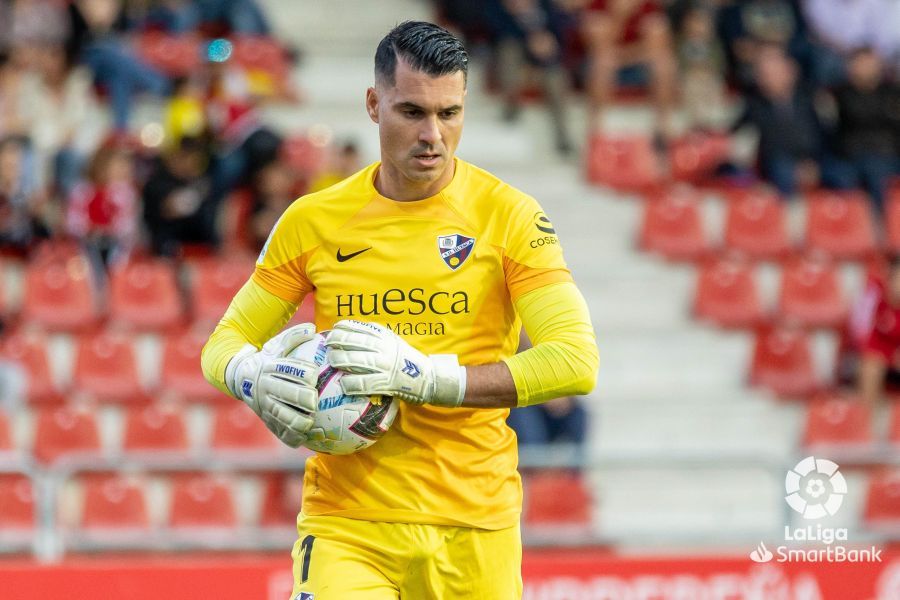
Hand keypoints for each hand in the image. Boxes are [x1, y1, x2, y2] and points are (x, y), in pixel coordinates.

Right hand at [224, 323, 318, 446]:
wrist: (239, 378)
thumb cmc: (267, 359)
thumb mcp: (275, 345)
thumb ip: (294, 337)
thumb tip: (312, 329)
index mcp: (271, 368)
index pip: (291, 371)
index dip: (306, 374)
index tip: (315, 376)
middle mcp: (266, 387)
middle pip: (288, 394)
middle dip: (305, 398)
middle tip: (314, 400)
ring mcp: (264, 406)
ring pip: (283, 416)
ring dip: (299, 420)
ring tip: (310, 420)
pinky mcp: (267, 421)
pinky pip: (280, 432)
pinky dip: (292, 436)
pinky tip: (304, 436)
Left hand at [325, 320, 464, 406]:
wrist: (428, 378)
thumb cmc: (406, 360)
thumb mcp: (392, 342)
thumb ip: (375, 337)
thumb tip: (350, 334)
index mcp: (385, 337)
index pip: (360, 327)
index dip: (343, 327)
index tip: (334, 329)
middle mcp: (384, 349)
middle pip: (354, 342)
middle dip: (337, 342)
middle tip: (328, 345)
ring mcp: (385, 366)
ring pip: (355, 361)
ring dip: (339, 361)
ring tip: (332, 362)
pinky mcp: (386, 383)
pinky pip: (363, 383)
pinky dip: (350, 383)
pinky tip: (343, 384)